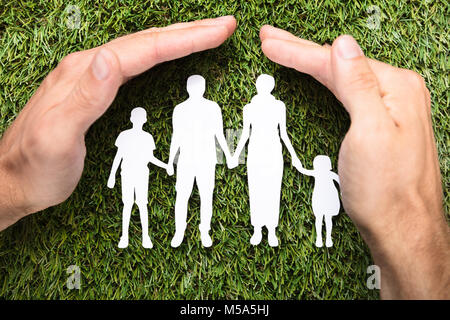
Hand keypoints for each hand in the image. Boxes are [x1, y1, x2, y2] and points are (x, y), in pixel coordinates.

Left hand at [0, 16, 236, 230]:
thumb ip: (85, 97)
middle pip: (145, 41)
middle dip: (188, 32)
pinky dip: (159, 57)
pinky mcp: (93, 92)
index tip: (218, 31)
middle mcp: (88, 69)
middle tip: (223, 26)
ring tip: (204, 35)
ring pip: (141, 50)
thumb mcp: (57, 137)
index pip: (144, 49)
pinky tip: (167, 57)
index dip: (184, 39)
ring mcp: (90, 79)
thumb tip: (111, 58)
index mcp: (85, 74)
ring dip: (176, 40)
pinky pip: (134, 66)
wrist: (10, 181)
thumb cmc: (35, 167)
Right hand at [260, 26, 448, 298]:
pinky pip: (348, 93)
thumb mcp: (370, 131)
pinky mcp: (382, 123)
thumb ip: (358, 84)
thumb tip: (342, 44)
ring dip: (311, 62)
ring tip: (288, 51)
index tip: (269, 43)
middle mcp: (397, 92)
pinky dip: (326, 82)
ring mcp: (391, 108)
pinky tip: (318, 77)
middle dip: (301, 50)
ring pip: (342, 77)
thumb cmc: (386, 190)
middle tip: (271, 38)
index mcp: (395, 88)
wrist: (402, 228)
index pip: (336, 62)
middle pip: (339, 64)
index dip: (298, 51)